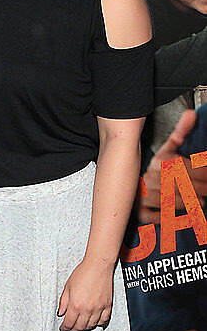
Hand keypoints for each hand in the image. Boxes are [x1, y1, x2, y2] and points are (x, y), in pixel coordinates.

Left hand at [58, 258, 113, 330]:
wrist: (98, 265)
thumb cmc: (83, 272)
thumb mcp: (67, 287)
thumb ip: (63, 302)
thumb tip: (61, 312)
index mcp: (76, 305)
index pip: (69, 323)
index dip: (65, 328)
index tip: (63, 328)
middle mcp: (88, 309)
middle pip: (80, 327)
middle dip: (74, 330)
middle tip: (71, 328)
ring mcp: (99, 308)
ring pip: (92, 326)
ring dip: (85, 328)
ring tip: (81, 325)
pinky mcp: (107, 305)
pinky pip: (104, 320)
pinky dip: (99, 324)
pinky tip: (94, 322)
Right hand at [137, 110, 206, 224]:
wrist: (130, 185)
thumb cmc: (155, 169)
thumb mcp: (167, 150)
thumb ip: (181, 132)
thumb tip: (191, 114)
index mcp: (158, 162)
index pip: (185, 166)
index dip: (203, 172)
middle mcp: (149, 178)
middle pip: (181, 185)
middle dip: (200, 189)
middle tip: (206, 192)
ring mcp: (143, 196)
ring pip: (172, 201)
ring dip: (189, 204)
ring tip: (200, 202)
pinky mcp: (140, 212)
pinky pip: (159, 216)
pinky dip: (171, 217)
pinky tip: (181, 214)